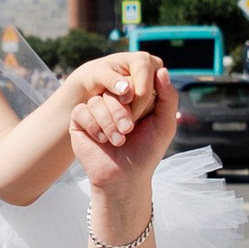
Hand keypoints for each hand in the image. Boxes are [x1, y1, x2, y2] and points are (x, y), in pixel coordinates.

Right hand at [69, 52, 176, 186]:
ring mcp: (95, 109)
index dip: (136, 97)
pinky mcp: (79, 120)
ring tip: (118, 141)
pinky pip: (81, 111)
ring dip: (108, 123)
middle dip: (121, 113)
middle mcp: (113, 101)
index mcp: (133, 98)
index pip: (132, 81)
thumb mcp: (165, 124)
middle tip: (129, 130)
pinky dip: (93, 126)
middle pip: (112, 90)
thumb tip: (162, 70)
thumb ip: (169, 97)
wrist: (123, 178)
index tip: (142, 117)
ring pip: (96, 101)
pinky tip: (101, 140)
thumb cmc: (146, 152)